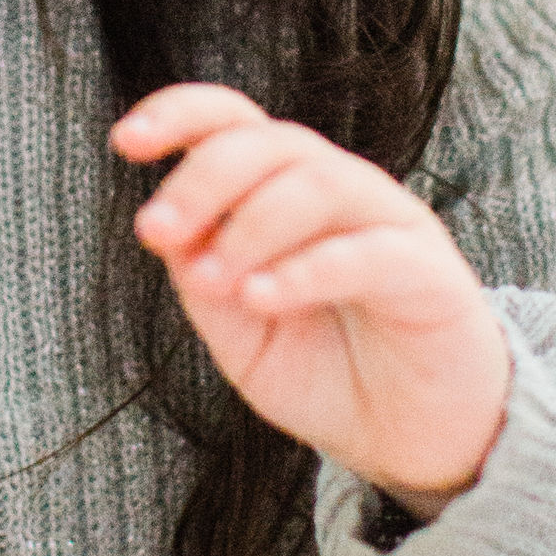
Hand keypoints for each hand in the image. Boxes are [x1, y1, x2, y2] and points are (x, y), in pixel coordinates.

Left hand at [112, 85, 509, 513]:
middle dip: (202, 179)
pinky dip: (307, 269)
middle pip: (270, 142)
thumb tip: (165, 231)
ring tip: (213, 282)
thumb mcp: (240, 332)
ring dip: (250, 225)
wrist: (415, 440)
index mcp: (285, 192)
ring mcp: (391, 224)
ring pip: (318, 182)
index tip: (125, 142)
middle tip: (155, 231)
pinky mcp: (431, 274)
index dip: (180, 115)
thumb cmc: (328, 372)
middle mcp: (340, 190)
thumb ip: (203, 278)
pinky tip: (262, 296)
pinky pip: (368, 252)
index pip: (234, 123)